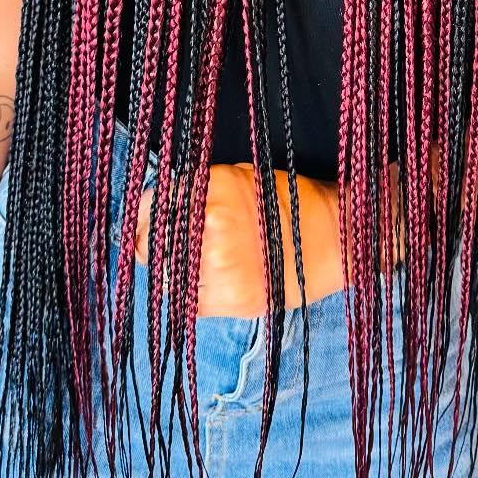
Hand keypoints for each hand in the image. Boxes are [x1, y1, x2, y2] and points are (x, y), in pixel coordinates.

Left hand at [135, 164, 342, 316]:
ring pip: (165, 273)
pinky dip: (188, 293)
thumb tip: (157, 204)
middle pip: (153, 240)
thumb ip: (202, 189)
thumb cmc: (290, 205)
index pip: (156, 202)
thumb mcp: (244, 177)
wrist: (335, 242)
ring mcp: (220, 262)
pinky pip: (185, 299)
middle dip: (150, 243)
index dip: (143, 214)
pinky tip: (209, 282)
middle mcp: (213, 221)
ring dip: (171, 270)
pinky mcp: (229, 298)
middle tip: (158, 246)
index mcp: (217, 185)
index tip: (142, 221)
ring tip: (197, 264)